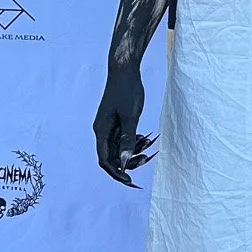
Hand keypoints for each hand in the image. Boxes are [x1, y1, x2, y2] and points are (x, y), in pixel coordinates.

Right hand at [94, 63, 155, 187]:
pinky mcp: (116, 121)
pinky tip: (147, 138)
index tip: (130, 181)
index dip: (116, 172)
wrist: (125, 70)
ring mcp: (109, 126)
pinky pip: (123, 138)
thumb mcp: (130, 116)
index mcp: (101, 131)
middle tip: (147, 159)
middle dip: (128, 161)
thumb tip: (123, 161)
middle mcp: (102, 130)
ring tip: (150, 144)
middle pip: (112, 156)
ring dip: (134, 150)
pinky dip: (134, 140)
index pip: (105, 160)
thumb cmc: (127, 91)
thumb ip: (127, 139)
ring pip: (119, 147)